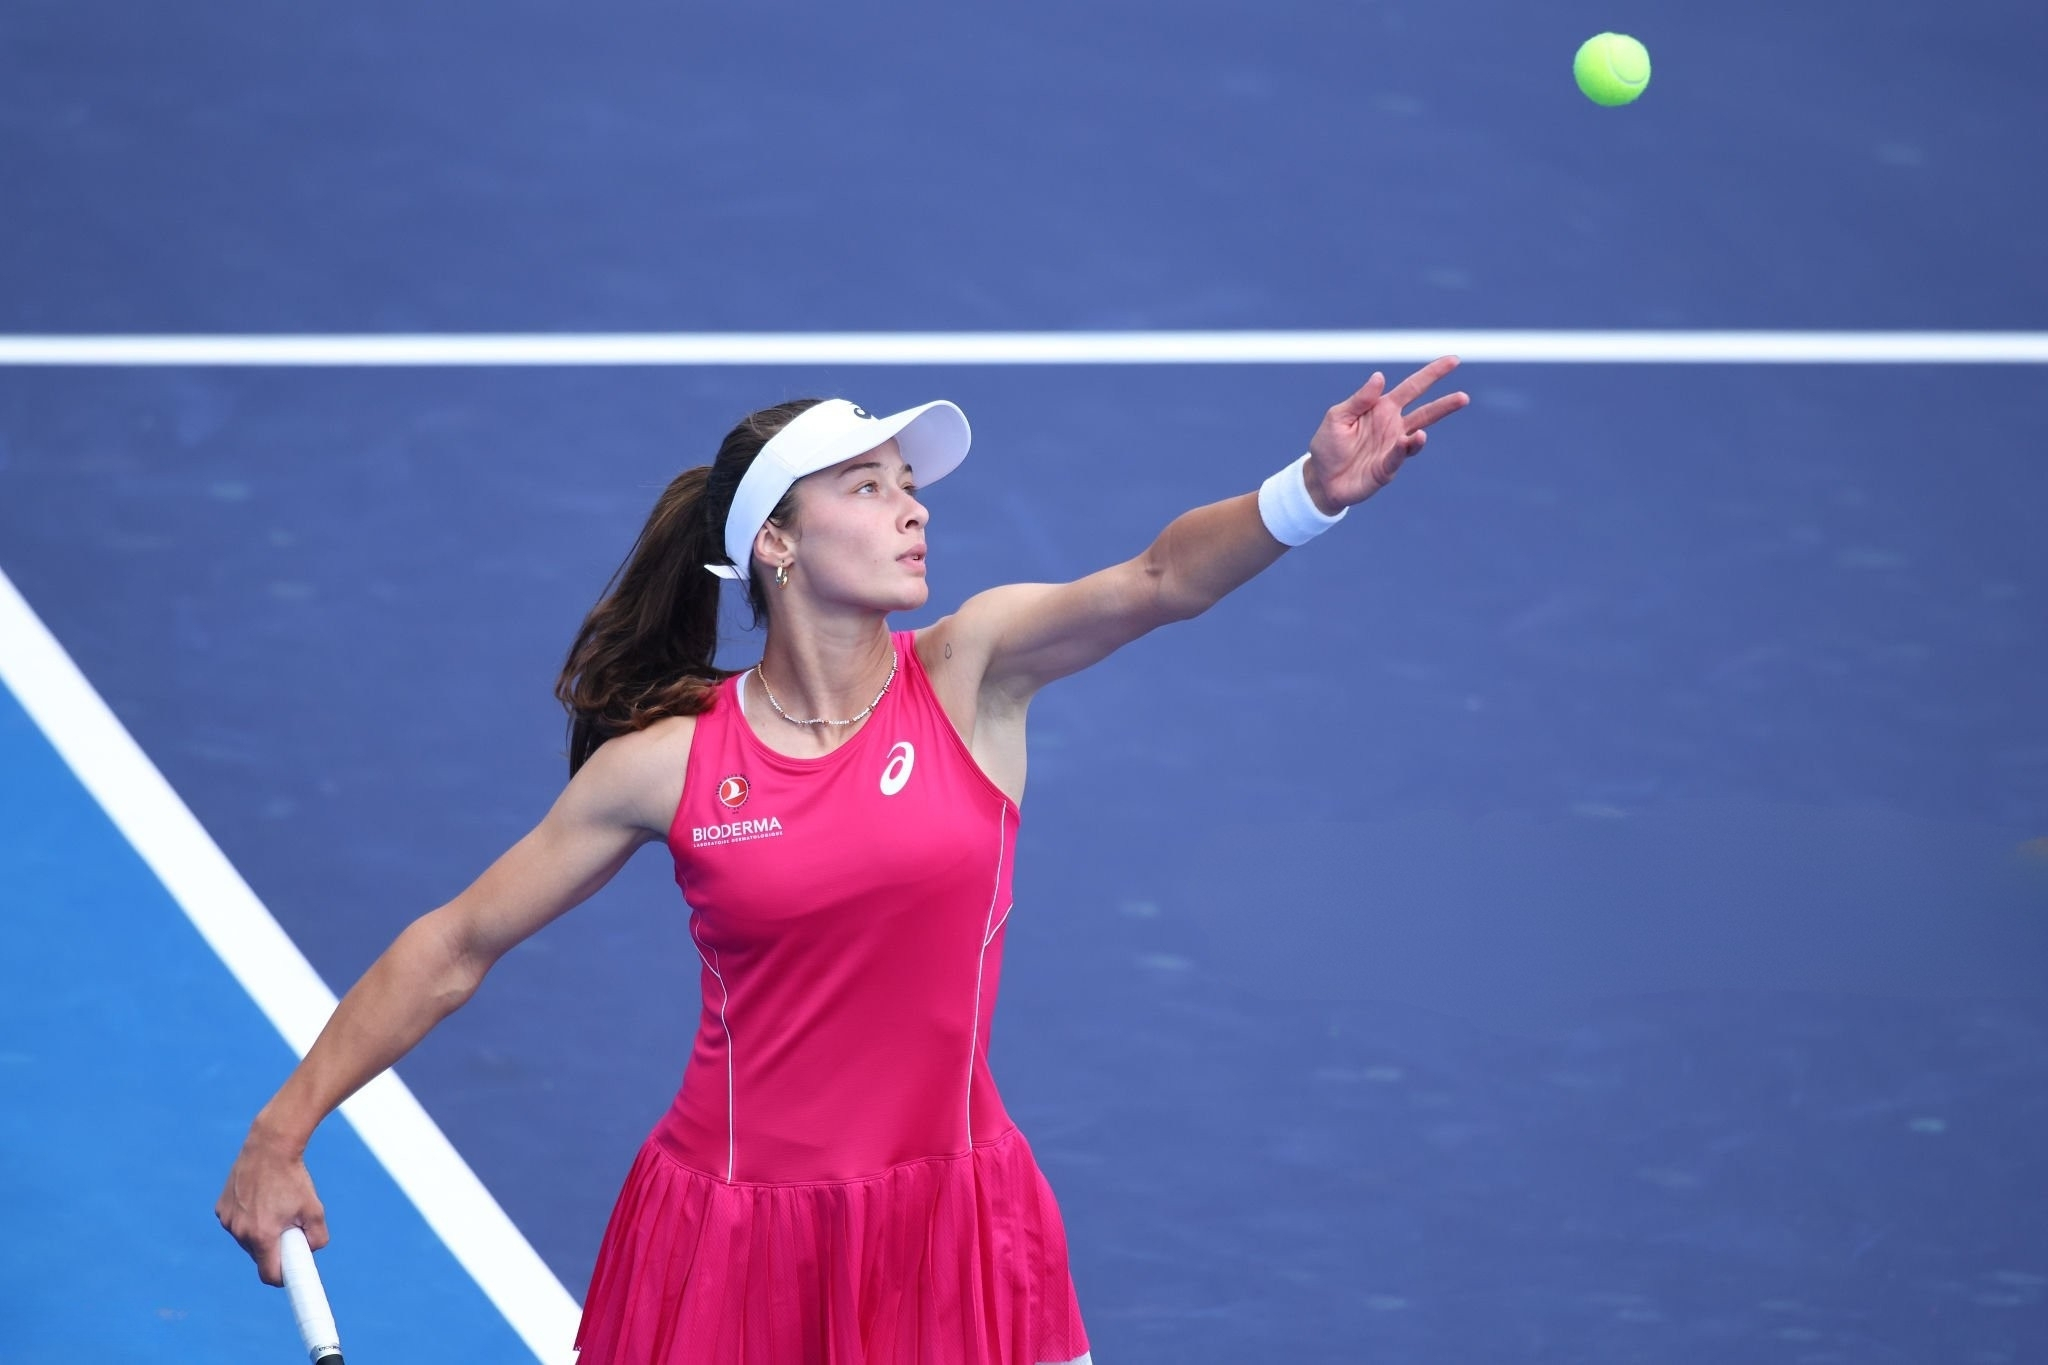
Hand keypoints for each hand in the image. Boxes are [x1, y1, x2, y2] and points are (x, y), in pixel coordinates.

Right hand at [216, 1132, 327, 1285]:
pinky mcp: (221, 1209)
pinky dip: (248, 1219)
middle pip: (259, 1256)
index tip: (291, 1274)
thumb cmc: (294, 1179)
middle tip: (289, 1229)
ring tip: (275, 1208)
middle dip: (274, 1249)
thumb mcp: (315, 1210)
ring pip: (247, 1239)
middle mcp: (240, 1232)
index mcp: (263, 1236)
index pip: (269, 1274)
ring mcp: (228, 1220)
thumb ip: (317, 1238)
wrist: (270, 1147)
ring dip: (260, 1233)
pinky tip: (259, 1199)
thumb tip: (311, 1252)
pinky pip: (236, 1224)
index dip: (282, 1277)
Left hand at [1305, 356, 1469, 510]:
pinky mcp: (1386, 469)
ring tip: (1428, 429)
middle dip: (1445, 404)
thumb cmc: (1328, 445)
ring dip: (1427, 431)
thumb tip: (1380, 376)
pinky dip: (1406, 448)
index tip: (1453, 361)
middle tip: (1464, 397)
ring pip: (1418, 436)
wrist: (1321, 479)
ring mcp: (1393, 448)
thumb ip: (1360, 399)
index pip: (1412, 387)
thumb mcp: (1338, 416)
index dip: (1432, 374)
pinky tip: (1414, 438)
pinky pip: (1398, 457)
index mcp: (1382, 408)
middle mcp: (1393, 427)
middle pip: (1426, 412)